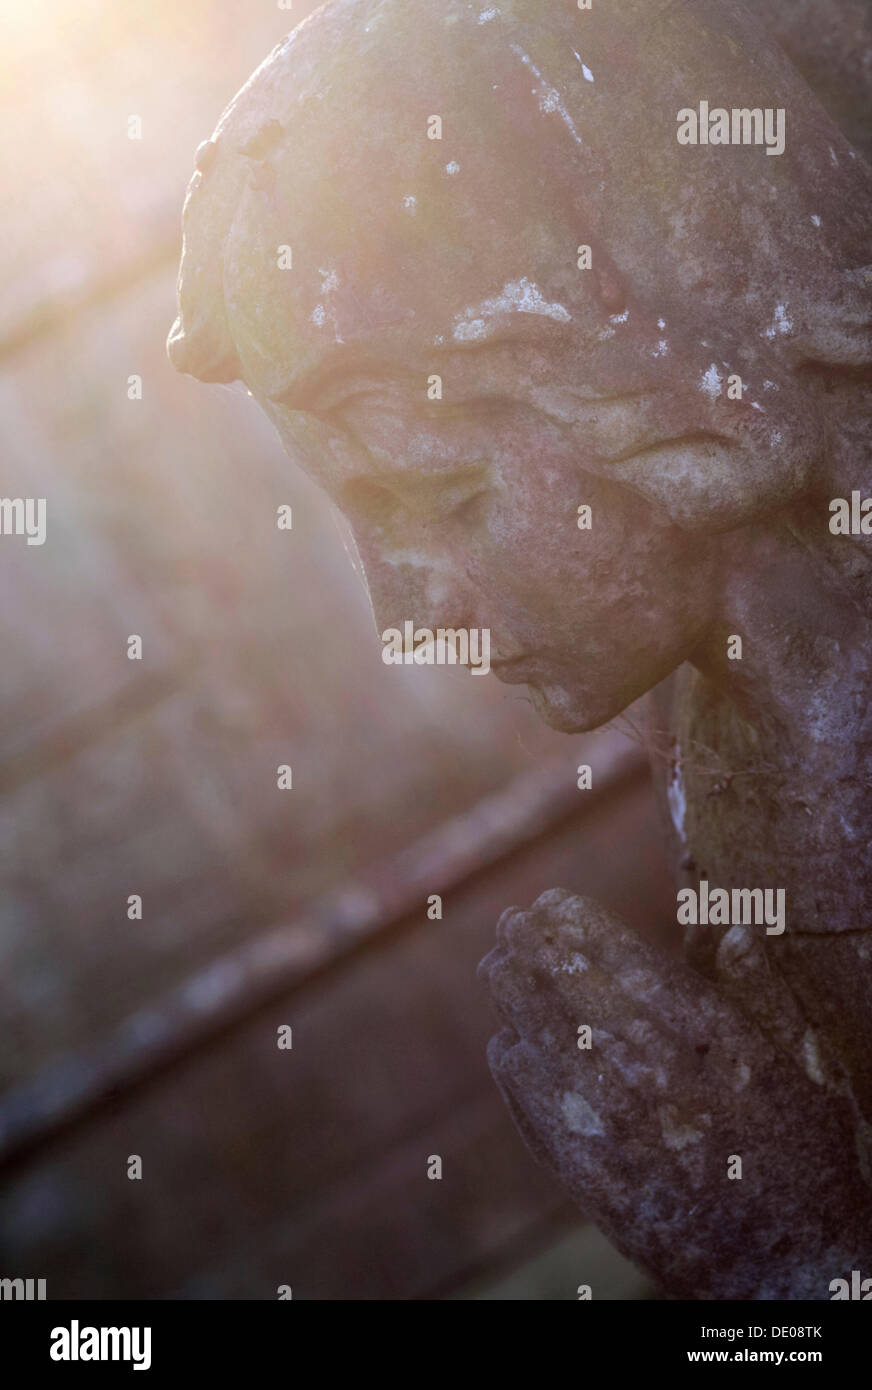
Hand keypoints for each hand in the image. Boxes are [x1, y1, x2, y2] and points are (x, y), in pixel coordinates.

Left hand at [480, 889, 871, 1297]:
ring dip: (513, 996)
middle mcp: (655, 1075)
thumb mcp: (808, 1068)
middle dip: (531, 948)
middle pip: (567, 991)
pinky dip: (515, 1065)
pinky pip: (533, 1105)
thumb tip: (729, 928)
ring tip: (499, 966)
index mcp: (709, 1039)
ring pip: (539, 1038)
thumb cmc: (807, 1160)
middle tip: (511, 924)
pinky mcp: (593, 1178)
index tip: (549, 900)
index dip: (575, 924)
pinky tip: (508, 1044)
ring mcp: (618, 1129)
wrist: (793, 1271)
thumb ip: (766, 994)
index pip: (620, 959)